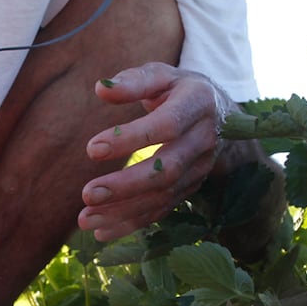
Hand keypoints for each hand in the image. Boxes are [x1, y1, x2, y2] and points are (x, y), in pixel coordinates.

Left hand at [78, 62, 228, 240]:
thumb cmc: (178, 89)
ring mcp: (199, 168)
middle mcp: (203, 140)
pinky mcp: (191, 188)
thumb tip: (101, 90)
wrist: (220, 113)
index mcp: (197, 104)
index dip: (131, 139)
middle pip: (167, 170)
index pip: (166, 125)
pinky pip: (162, 209)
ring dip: (123, 212)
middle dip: (126, 185)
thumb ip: (133, 81)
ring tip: (86, 219)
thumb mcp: (161, 75)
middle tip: (87, 194)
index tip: (92, 149)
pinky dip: (132, 223)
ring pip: (163, 196)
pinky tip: (102, 231)